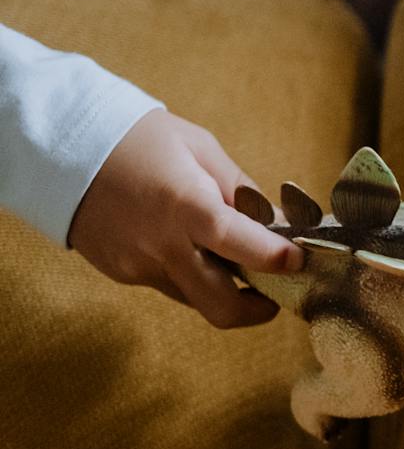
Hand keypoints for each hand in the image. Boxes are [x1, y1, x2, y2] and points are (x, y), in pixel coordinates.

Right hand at [67, 110, 302, 327]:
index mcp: (184, 205)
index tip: (299, 260)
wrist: (59, 145)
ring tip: (226, 255)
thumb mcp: (199, 148)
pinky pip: (167, 284)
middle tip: (273, 296)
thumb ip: (240, 190)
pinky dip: (185, 272)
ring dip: (219, 287)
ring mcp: (138, 265)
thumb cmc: (136, 137)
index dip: (275, 260)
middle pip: (220, 306)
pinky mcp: (121, 273)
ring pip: (194, 297)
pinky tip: (179, 240)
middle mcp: (161, 245)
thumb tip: (277, 224)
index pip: (239, 245)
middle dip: (256, 312)